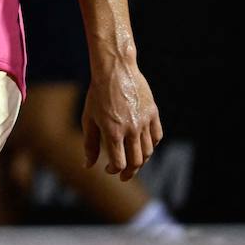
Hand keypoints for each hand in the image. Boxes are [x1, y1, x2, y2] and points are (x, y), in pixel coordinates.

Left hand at [82, 59, 162, 181]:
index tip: (109, 169)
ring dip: (141, 160)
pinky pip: (157, 136)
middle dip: (129, 172)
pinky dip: (151, 145)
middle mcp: (131, 128)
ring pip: (148, 151)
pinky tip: (143, 146)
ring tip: (132, 161)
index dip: (114, 170)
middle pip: (137, 161)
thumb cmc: (97, 94)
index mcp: (113, 131)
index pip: (119, 163)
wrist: (114, 70)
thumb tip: (88, 166)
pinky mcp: (153, 112)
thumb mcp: (89, 119)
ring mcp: (144, 121)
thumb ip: (90, 144)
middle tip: (123, 175)